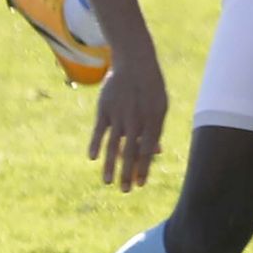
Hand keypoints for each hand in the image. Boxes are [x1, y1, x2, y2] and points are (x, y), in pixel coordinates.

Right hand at [88, 40, 167, 190]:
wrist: (135, 61)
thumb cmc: (150, 87)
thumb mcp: (160, 107)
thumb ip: (156, 130)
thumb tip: (156, 153)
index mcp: (153, 120)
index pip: (148, 151)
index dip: (144, 169)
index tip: (140, 184)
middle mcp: (136, 119)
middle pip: (131, 152)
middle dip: (128, 174)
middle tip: (125, 191)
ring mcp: (119, 114)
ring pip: (113, 144)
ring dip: (110, 165)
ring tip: (107, 182)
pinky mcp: (105, 108)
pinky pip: (99, 130)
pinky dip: (96, 143)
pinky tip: (92, 158)